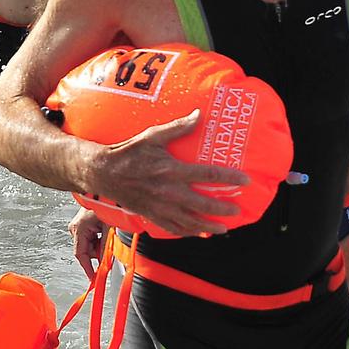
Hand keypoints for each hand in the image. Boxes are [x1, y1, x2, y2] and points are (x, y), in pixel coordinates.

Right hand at [69, 208, 106, 279]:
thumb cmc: (106, 204)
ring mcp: (78, 226)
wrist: (103, 191)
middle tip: (110, 246)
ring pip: (89, 245)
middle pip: (86, 250)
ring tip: (109, 233)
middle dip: (98, 252)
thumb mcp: (109, 227)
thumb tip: (106, 262)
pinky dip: (99, 238)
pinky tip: (105, 230)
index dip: (88, 268)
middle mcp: (75, 228)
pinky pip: (90, 238)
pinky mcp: (82, 224)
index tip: (93, 279)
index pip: (80, 255)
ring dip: (100, 244)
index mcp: (79, 228)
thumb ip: (106, 246)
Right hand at [86, 110, 247, 237]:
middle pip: (203, 204)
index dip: (228, 178)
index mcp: (171, 170)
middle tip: (238, 210)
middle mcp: (168, 191)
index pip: (207, 174)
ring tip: (224, 228)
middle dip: (223, 208)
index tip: (245, 180)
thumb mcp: (152, 136)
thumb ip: (178, 127)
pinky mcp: (152, 215)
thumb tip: (199, 115)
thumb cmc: (128, 152)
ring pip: (190, 221)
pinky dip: (188, 232)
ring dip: (209, 226)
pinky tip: (199, 234)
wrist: (103, 172)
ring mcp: (160, 207)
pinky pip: (174, 228)